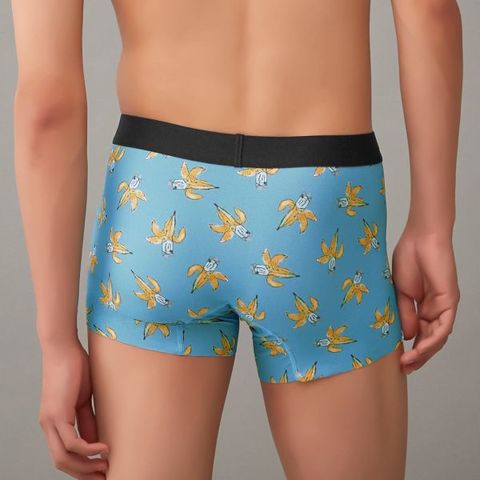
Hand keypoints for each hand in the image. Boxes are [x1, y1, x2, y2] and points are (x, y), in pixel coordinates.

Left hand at [38, 338, 108, 478]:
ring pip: (64, 458)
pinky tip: (104, 448)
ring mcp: (50, 421)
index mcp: (54, 423)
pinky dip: (88, 449)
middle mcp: (48, 426)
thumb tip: (96, 440)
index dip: (82, 467)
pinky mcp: (57, 414)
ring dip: (86, 466)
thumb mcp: (84, 399)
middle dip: (84, 473)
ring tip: (106, 465)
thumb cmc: (75, 368)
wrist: (63, 349)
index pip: (65, 455)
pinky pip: (72, 442)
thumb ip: (87, 420)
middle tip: (105, 476)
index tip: (101, 471)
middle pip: (62, 463)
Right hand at [392, 227, 459, 374]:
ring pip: (438, 337)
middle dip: (418, 356)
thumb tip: (406, 337)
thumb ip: (404, 314)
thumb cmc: (408, 258)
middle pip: (430, 339)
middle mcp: (436, 309)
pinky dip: (433, 339)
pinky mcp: (450, 300)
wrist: (419, 238)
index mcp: (423, 307)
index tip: (397, 361)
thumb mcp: (400, 293)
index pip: (419, 334)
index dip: (410, 349)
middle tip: (404, 368)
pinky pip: (444, 326)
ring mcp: (444, 306)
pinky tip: (420, 348)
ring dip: (424, 352)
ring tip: (409, 362)